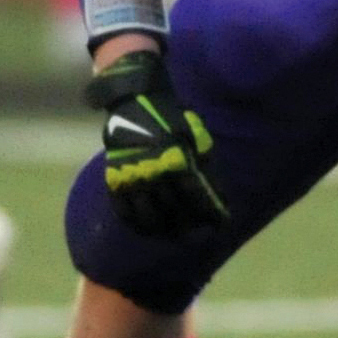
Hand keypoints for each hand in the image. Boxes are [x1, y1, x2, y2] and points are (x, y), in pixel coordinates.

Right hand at [83, 48, 228, 235]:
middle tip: (199, 233)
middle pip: (175, 213)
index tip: (221, 224)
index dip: (211, 215)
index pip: (198, 199)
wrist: (134, 102)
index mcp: (177, 161)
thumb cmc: (173, 121)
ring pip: (149, 219)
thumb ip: (205, 168)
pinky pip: (124, 212)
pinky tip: (148, 230)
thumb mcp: (197, 139)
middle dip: (191, 227)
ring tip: (175, 235)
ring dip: (164, 232)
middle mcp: (154, 173)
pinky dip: (137, 225)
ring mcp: (132, 178)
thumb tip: (219, 198)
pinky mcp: (115, 180)